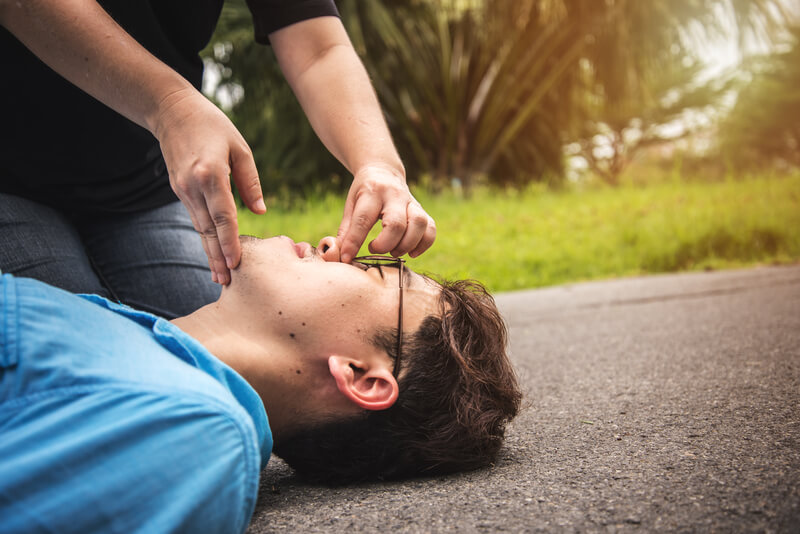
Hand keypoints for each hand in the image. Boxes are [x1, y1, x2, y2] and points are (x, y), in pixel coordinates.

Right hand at [154, 89, 265, 283]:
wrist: (171, 111)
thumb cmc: (213, 125)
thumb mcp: (239, 148)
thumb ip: (250, 182)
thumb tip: (260, 212)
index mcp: (210, 175)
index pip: (223, 216)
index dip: (229, 242)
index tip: (236, 263)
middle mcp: (193, 187)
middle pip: (208, 230)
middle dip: (217, 258)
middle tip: (226, 283)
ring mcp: (183, 190)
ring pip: (200, 228)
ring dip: (210, 253)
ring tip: (220, 276)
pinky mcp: (179, 191)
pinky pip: (196, 219)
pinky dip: (205, 238)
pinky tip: (212, 252)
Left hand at [337, 165, 435, 263]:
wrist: (384, 172)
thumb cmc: (364, 194)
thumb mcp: (350, 205)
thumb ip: (346, 231)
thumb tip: (339, 255)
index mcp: (372, 192)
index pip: (363, 219)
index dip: (354, 242)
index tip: (347, 257)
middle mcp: (395, 195)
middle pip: (395, 223)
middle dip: (384, 245)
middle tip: (374, 250)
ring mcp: (412, 202)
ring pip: (418, 224)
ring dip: (406, 245)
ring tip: (393, 252)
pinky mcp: (423, 210)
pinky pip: (431, 228)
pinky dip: (423, 244)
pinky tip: (411, 252)